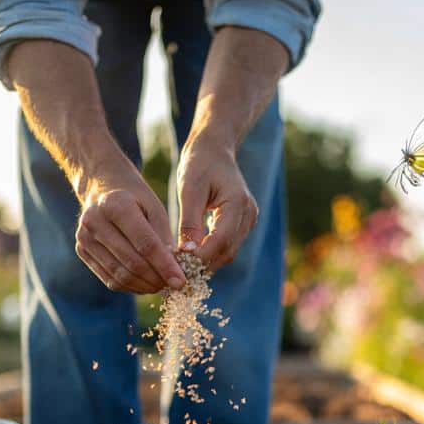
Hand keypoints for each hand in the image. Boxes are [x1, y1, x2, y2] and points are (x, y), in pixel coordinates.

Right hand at [74, 175, 185, 293]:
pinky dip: (130, 286)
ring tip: (161, 285)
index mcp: (115, 204)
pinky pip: (109, 278)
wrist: (103, 188)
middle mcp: (94, 221)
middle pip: (131, 262)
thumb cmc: (136, 198)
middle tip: (174, 285)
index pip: (145, 244)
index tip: (181, 281)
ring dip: (144, 286)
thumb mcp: (155, 208)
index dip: (165, 266)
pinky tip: (145, 284)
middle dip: (156, 278)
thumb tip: (173, 271)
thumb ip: (164, 237)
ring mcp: (84, 237)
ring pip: (119, 275)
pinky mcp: (81, 250)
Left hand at [176, 139, 258, 270]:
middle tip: (176, 273)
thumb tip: (187, 254)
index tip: (178, 267)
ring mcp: (248, 221)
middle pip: (227, 251)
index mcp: (238, 203)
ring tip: (180, 269)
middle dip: (202, 265)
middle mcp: (248, 215)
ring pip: (228, 252)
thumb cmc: (199, 164)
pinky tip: (190, 258)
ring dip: (206, 263)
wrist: (214, 150)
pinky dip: (209, 254)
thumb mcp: (189, 189)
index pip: (221, 240)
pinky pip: (226, 246)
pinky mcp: (241, 225)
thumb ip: (189, 222)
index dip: (201, 257)